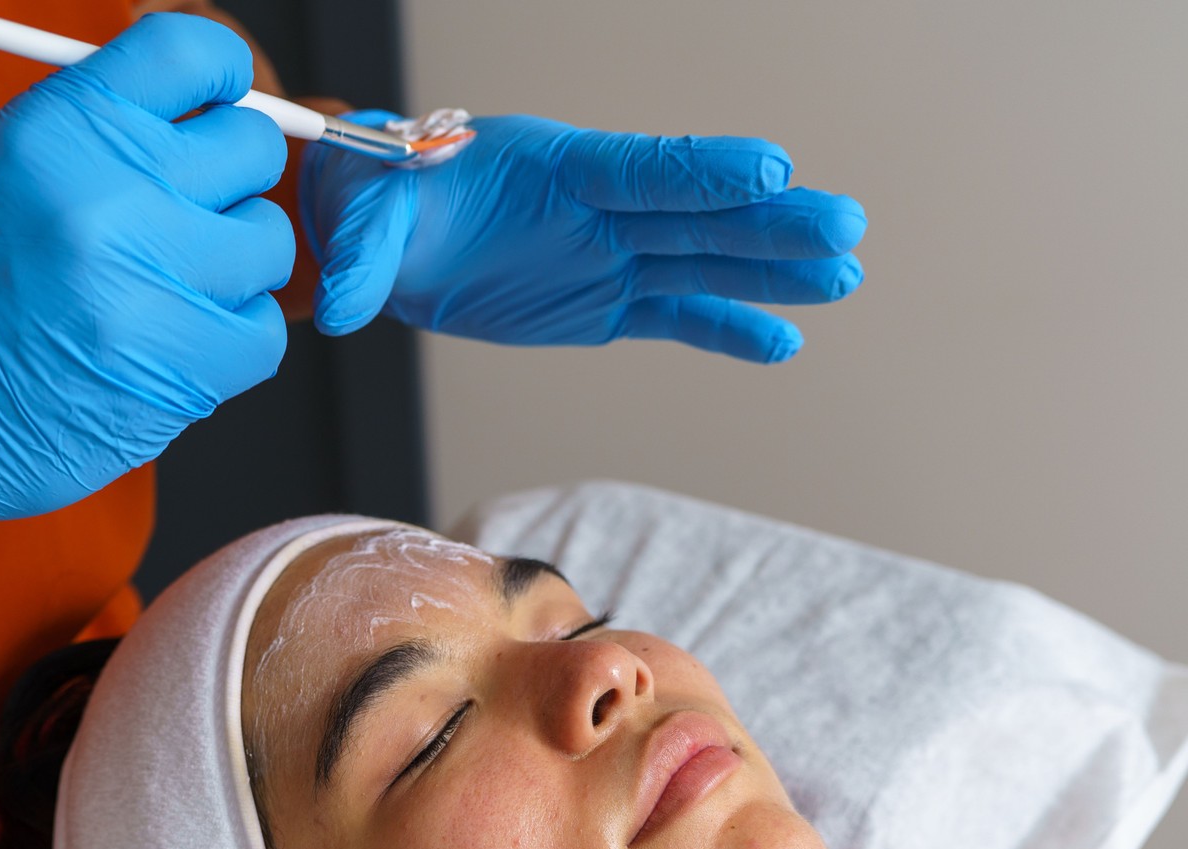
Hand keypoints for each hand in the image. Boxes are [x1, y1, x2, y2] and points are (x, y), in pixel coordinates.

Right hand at [0, 14, 294, 572]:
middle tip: (189, 205)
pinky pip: (264, 331)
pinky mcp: (184, 370)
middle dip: (228, 173)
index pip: (190, 53)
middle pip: (250, 147)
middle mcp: (113, 199)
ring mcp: (154, 289)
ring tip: (169, 282)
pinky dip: (232, 336)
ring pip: (268, 241)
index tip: (220, 97)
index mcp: (61, 131)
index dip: (220, 72)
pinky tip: (173, 339)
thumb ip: (81, 124)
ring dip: (232, 260)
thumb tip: (179, 104)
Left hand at [301, 112, 865, 361]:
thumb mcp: (362, 217)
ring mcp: (610, 256)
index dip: (703, 173)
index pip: (640, 170)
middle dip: (769, 223)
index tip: (771, 170)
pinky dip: (728, 328)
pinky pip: (676, 316)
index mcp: (553, 169)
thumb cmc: (380, 202)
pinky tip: (784, 340)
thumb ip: (364, 254)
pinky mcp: (606, 304)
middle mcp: (597, 209)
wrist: (389, 238)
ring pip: (703, 263)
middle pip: (697, 215)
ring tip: (845, 273)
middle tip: (845, 226)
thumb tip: (342, 302)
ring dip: (772, 272)